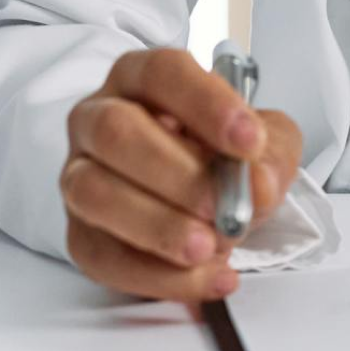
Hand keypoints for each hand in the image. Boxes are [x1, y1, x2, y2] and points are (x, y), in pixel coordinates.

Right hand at [61, 47, 301, 302]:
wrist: (212, 201)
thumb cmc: (227, 156)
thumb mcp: (266, 141)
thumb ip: (269, 155)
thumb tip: (256, 185)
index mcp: (142, 79)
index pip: (163, 73)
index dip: (206, 104)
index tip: (249, 141)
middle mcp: (98, 119)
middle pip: (115, 131)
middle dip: (173, 172)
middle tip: (221, 206)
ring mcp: (80, 176)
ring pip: (93, 194)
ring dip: (157, 226)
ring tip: (210, 246)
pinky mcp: (81, 233)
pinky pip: (102, 257)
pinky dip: (158, 276)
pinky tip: (207, 278)